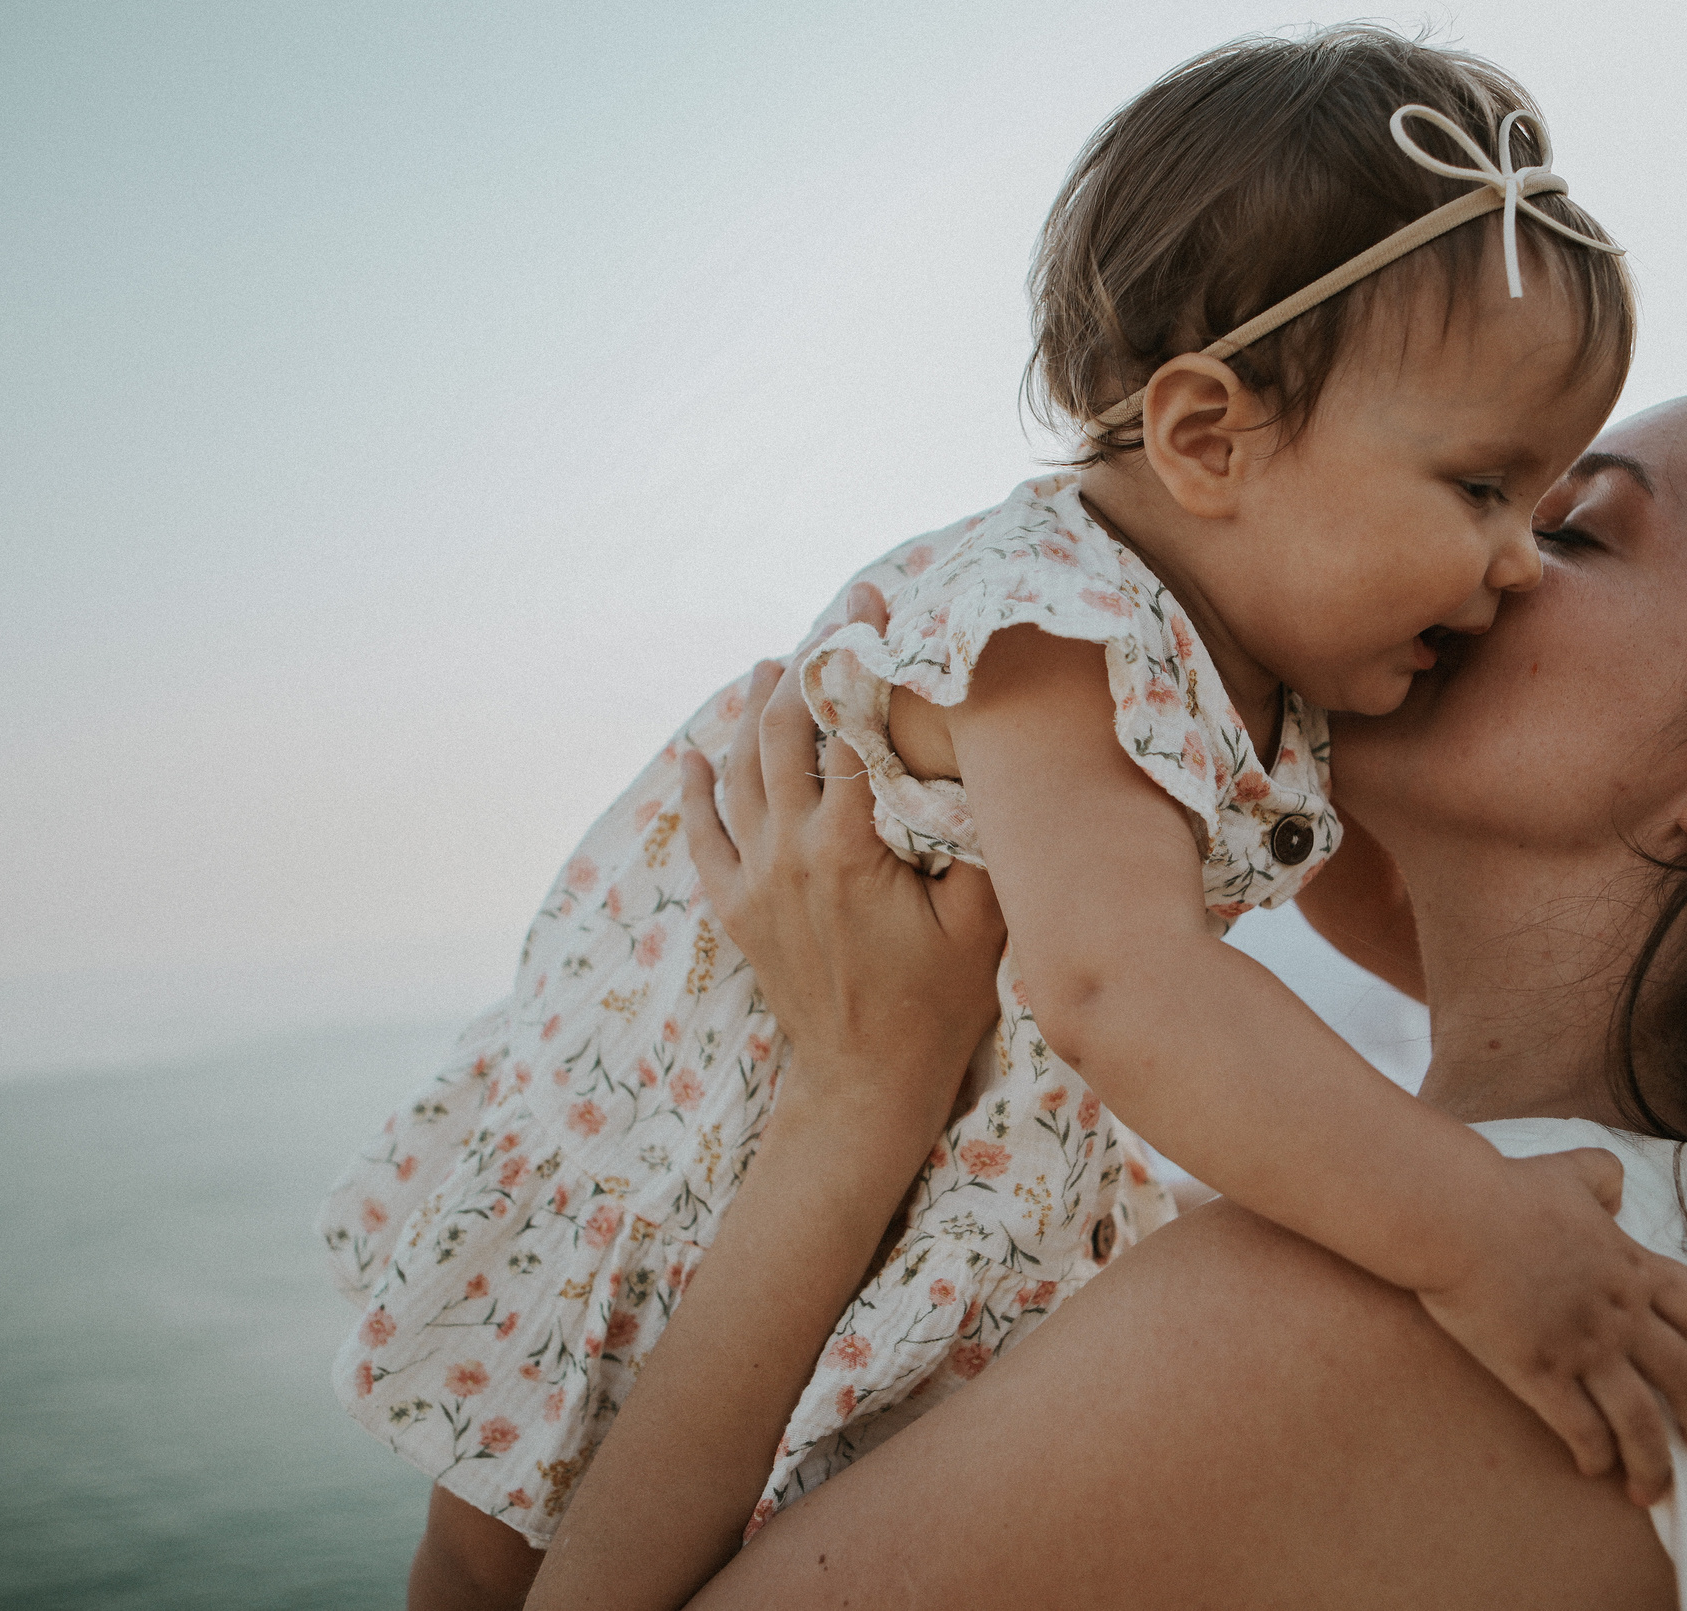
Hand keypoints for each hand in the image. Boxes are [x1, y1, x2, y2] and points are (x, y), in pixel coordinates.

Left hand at [677, 630, 1004, 1132]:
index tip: (870, 606)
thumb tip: (991, 763)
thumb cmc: (937, 1003)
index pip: (846, 724)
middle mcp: (788, 851)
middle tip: (829, 622)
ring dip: (752, 712)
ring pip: (739, 772)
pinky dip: (696, 788)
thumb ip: (983, 844)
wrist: (865, 1081)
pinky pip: (703, 834)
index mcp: (847, 845)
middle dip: (804, 667)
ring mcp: (753, 879)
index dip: (858, 657)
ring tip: (772, 666)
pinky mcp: (735, 908)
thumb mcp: (983, 924)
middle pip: (782, 733)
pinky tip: (695, 751)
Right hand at [1412, 1146, 1686, 1506]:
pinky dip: (1594, 1454)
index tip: (1680, 1344)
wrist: (1458, 1217)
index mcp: (1632, 1268)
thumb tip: (1613, 1189)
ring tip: (1651, 1487)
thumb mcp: (1572, 1170)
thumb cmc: (1508, 1191)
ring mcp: (1583, 1349)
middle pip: (1685, 1379)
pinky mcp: (1541, 1374)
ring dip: (1652, 1461)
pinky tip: (1592, 1467)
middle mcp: (1620, 1316)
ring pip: (1640, 1421)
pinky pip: (1582, 1429)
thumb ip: (1602, 1177)